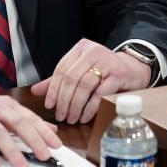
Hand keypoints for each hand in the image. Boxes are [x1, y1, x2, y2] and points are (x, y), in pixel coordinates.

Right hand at [0, 87, 60, 166]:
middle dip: (33, 140)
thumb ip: (24, 120)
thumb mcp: (0, 111)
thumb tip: (51, 129)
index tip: (57, 146)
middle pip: (18, 123)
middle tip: (45, 156)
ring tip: (21, 166)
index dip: (44, 132)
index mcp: (7, 104)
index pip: (30, 118)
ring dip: (12, 150)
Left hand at [31, 39, 151, 124]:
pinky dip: (90, 107)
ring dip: (75, 106)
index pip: (61, 69)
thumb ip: (59, 80)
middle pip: (71, 79)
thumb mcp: (80, 71)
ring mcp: (107, 61)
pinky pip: (99, 93)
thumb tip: (35, 90)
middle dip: (63, 101)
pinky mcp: (118, 74)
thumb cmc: (103, 71)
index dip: (53, 90)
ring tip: (72, 118)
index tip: (49, 106)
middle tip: (61, 116)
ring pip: (84, 86)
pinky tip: (85, 116)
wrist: (132, 69)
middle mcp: (93, 51)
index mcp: (81, 48)